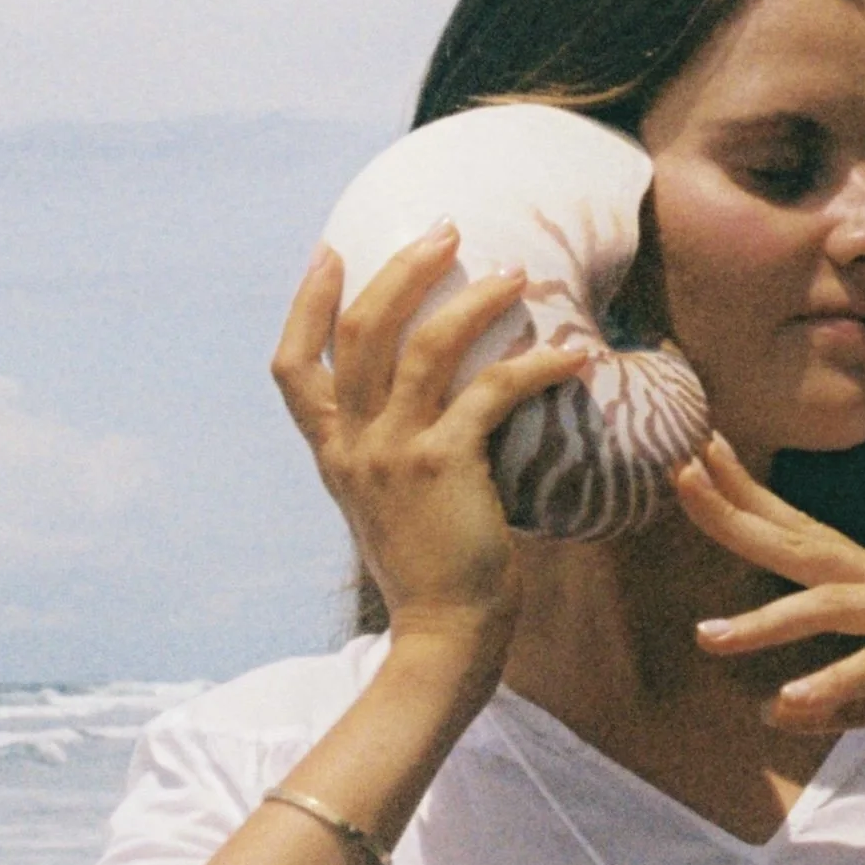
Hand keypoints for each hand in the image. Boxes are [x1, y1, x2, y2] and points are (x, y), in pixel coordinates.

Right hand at [272, 229, 594, 668]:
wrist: (444, 635)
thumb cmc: (432, 572)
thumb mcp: (386, 506)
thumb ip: (388, 452)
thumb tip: (425, 402)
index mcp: (333, 455)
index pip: (292, 368)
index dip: (305, 304)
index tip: (329, 252)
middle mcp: (352, 448)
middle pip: (359, 332)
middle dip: (401, 270)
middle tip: (446, 230)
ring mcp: (393, 454)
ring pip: (421, 346)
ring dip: (471, 299)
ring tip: (516, 274)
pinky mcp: (443, 466)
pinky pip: (490, 390)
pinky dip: (535, 366)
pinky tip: (572, 359)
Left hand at [676, 437, 864, 740]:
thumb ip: (844, 701)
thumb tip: (777, 710)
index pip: (803, 534)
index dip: (748, 498)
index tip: (694, 459)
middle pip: (803, 544)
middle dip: (739, 513)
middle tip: (677, 476)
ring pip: (833, 603)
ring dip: (767, 620)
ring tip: (707, 637)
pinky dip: (836, 681)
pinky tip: (794, 699)